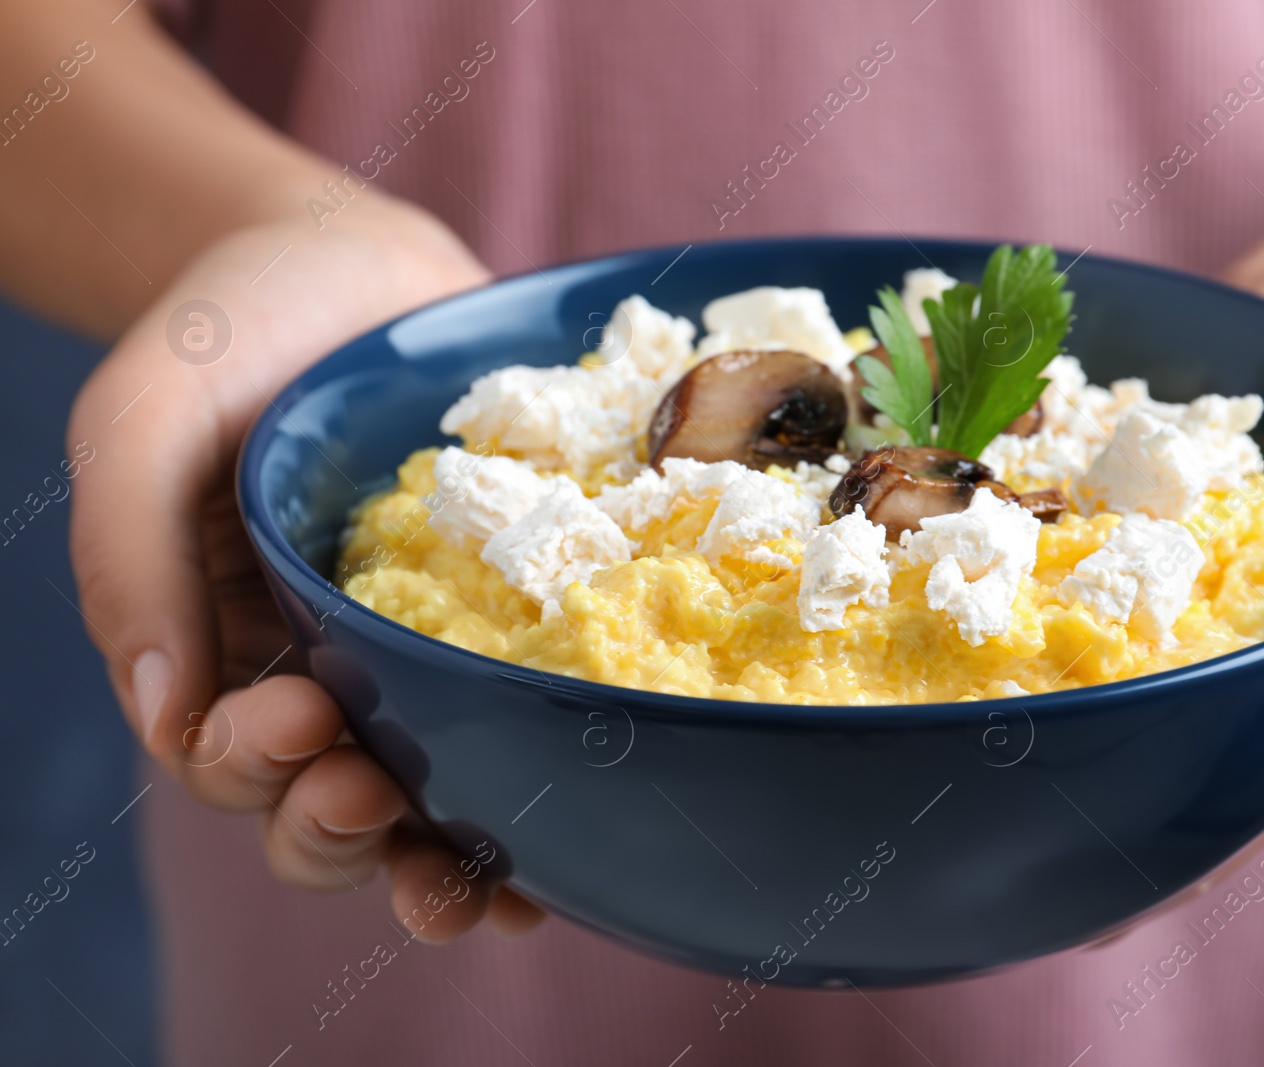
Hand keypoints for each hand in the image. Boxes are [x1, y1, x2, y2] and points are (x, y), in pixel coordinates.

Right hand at [68, 197, 544, 939]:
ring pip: (416, 803)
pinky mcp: (499, 630)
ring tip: (471, 876)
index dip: (254, 768)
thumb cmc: (228, 333)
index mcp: (219, 642)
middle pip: (314, 807)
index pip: (222, 755)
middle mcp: (315, 668)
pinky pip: (507, 740)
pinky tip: (553, 859)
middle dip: (336, 828)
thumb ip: (126, 560)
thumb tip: (165, 717)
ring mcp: (411, 657)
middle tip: (372, 790)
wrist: (347, 262)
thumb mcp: (141, 421)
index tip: (301, 717)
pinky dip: (525, 819)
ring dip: (431, 861)